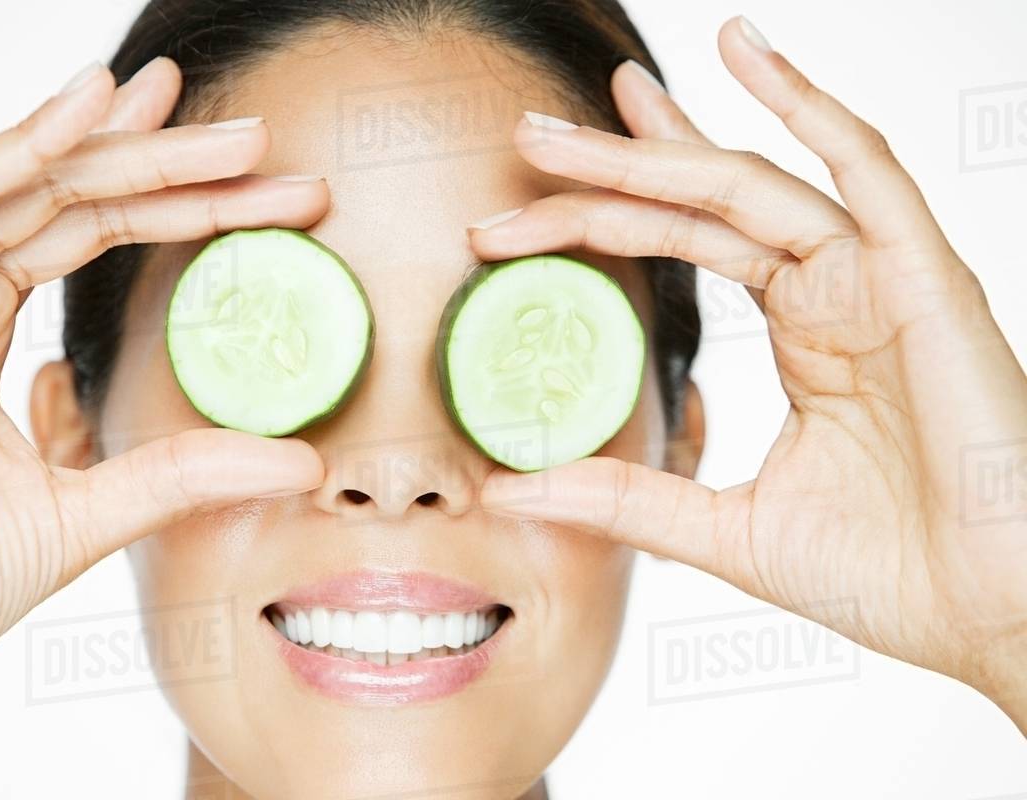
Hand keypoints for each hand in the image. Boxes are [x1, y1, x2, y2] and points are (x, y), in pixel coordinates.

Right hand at [0, 56, 327, 773]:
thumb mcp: (87, 514)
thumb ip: (183, 474)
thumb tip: (300, 460)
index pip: (95, 241)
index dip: (181, 210)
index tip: (270, 200)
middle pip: (77, 202)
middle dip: (175, 169)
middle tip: (265, 146)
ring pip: (32, 186)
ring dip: (128, 146)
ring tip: (216, 121)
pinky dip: (28, 145)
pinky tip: (96, 104)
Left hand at [470, 17, 1026, 729]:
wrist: (994, 618)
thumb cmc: (887, 575)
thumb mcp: (725, 529)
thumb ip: (626, 498)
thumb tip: (513, 487)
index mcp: (801, 334)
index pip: (685, 245)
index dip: (601, 221)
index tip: (515, 220)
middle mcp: (833, 291)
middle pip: (701, 204)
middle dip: (609, 170)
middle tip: (530, 137)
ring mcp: (876, 278)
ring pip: (752, 185)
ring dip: (658, 146)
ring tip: (573, 121)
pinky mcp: (923, 278)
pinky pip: (865, 172)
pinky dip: (808, 108)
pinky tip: (743, 54)